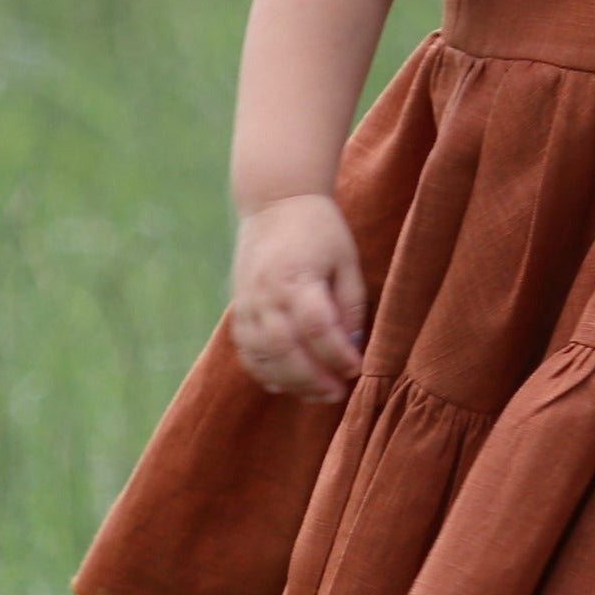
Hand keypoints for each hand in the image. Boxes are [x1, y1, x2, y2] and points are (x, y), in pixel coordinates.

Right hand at [230, 193, 367, 400]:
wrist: (275, 201)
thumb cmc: (320, 230)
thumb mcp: (346, 261)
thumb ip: (350, 305)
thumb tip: (353, 347)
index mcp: (296, 276)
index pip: (316, 327)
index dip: (337, 354)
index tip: (355, 368)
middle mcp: (266, 292)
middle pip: (284, 349)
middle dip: (311, 378)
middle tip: (337, 393)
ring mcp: (247, 302)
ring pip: (261, 356)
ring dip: (289, 381)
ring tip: (316, 393)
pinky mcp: (239, 308)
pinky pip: (246, 350)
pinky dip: (264, 372)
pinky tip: (286, 383)